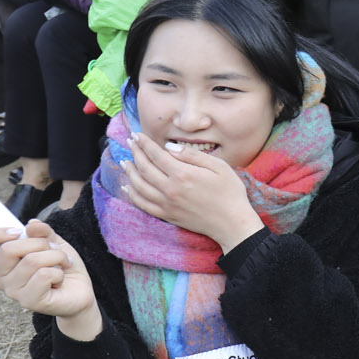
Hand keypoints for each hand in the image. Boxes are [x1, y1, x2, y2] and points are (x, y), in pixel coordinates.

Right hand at [0, 220, 95, 321]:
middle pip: (8, 249)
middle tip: (54, 250)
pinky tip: (59, 279)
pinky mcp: (29, 301)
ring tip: (62, 264)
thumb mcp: (53, 242)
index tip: (19, 231)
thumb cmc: (61, 267)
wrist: (79, 292)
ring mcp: (13, 292)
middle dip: (39, 243)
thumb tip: (31, 224)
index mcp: (1, 261)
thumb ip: (42, 232)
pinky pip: (44, 275)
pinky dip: (59, 272)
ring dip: (55, 256)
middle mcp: (1, 278)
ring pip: (31, 261)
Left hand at [117, 132, 264, 251]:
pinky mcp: (167, 215)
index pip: (156, 155)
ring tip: (125, 162)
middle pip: (144, 168)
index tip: (136, 135)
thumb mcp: (219, 167)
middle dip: (135, 153)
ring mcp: (167, 204)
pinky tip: (127, 187)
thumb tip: (169, 147)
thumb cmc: (230, 193)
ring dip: (129, 172)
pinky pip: (143, 205)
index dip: (144, 143)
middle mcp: (170, 189)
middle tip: (129, 143)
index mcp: (183, 174)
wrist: (232, 224)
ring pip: (139, 186)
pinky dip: (132, 195)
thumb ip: (192, 155)